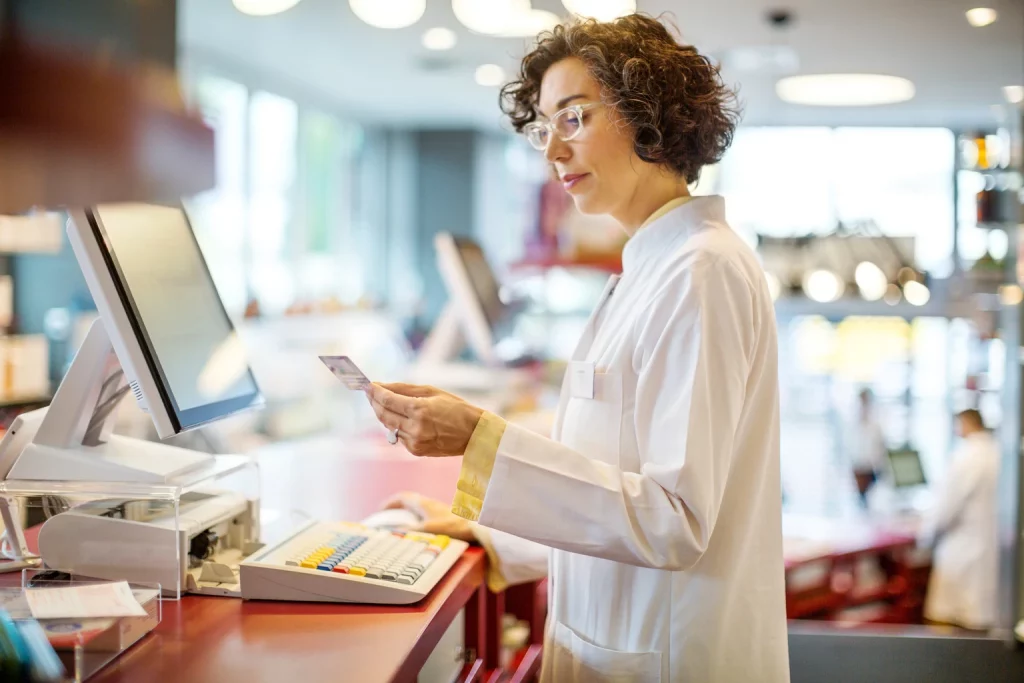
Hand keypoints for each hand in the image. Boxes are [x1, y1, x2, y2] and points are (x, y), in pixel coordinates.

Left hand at [366, 383, 483, 456]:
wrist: (474, 434)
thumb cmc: (456, 408)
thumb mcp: (432, 392)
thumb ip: (404, 389)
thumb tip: (382, 386)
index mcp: (420, 410)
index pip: (387, 400)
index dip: (375, 392)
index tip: (368, 385)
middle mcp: (415, 428)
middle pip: (383, 415)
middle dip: (374, 402)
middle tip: (371, 392)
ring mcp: (415, 442)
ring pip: (388, 426)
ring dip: (383, 414)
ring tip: (384, 403)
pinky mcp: (416, 451)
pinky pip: (399, 436)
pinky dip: (396, 426)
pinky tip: (401, 418)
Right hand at [382, 491, 474, 542]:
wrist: (474, 526)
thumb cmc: (451, 527)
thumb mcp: (427, 530)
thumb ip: (410, 531)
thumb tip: (393, 532)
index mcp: (423, 503)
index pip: (402, 497)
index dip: (390, 503)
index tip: (380, 511)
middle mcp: (428, 503)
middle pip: (408, 500)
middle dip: (396, 507)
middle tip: (387, 517)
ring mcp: (436, 508)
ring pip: (416, 507)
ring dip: (406, 512)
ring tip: (399, 525)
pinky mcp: (442, 515)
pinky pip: (423, 513)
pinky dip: (415, 518)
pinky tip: (416, 530)